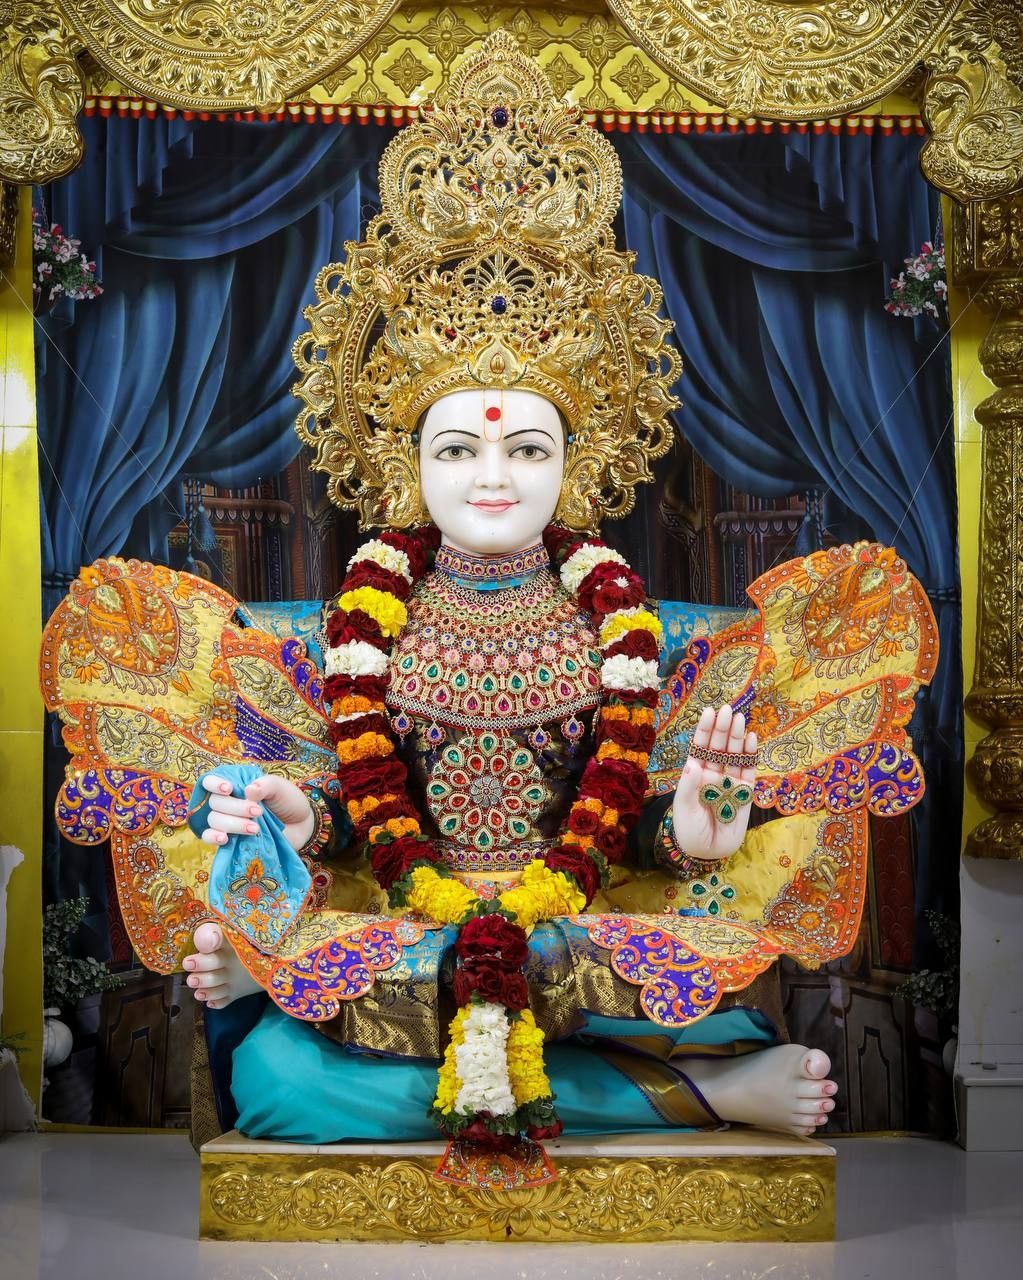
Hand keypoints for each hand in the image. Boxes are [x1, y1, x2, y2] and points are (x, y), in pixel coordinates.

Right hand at [198, 772, 314, 852]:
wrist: (301, 825)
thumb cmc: (288, 801)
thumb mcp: (279, 787)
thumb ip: (265, 785)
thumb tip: (248, 790)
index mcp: (236, 785)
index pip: (211, 781)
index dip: (214, 784)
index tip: (229, 789)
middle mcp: (228, 802)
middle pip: (215, 802)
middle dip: (236, 808)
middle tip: (258, 812)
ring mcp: (227, 821)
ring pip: (214, 820)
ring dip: (233, 824)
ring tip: (255, 828)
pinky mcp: (229, 839)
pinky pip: (209, 837)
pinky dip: (213, 837)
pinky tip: (224, 839)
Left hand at [671, 705, 756, 860]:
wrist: (706, 851)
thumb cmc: (689, 829)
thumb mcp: (683, 807)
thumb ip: (687, 786)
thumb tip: (692, 764)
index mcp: (695, 773)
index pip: (700, 747)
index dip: (704, 729)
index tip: (709, 711)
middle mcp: (712, 774)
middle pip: (718, 746)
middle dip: (722, 728)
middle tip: (727, 709)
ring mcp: (729, 782)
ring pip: (734, 755)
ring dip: (736, 736)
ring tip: (739, 718)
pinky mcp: (744, 793)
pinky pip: (748, 770)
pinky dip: (750, 754)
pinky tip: (751, 738)